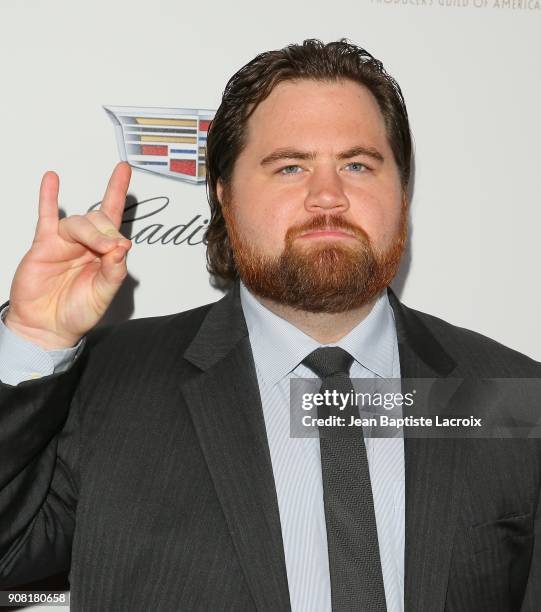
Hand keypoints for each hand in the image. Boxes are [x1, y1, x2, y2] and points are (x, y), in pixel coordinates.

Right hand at [5, 162, 132, 349]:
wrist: (46, 327)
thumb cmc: (76, 313)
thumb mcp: (103, 295)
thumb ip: (114, 271)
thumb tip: (122, 246)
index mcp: (104, 254)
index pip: (114, 219)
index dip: (118, 193)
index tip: (124, 171)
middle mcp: (86, 245)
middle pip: (99, 220)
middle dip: (107, 231)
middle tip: (111, 248)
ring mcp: (65, 243)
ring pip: (78, 222)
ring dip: (90, 231)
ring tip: (97, 246)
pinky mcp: (44, 245)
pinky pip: (46, 216)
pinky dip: (48, 197)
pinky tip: (52, 180)